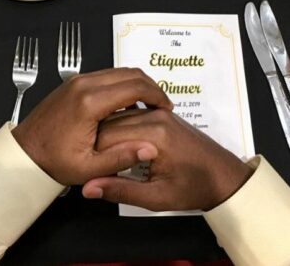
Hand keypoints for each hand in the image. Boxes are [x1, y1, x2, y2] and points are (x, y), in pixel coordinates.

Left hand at [12, 68, 171, 184]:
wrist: (25, 152)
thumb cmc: (53, 160)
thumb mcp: (89, 168)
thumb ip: (121, 158)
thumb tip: (149, 148)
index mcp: (89, 102)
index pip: (134, 86)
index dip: (157, 95)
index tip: (166, 107)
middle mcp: (84, 84)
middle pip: (130, 73)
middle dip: (151, 86)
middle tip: (161, 104)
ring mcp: (78, 81)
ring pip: (119, 71)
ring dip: (138, 84)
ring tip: (148, 104)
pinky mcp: (74, 83)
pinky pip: (106, 76)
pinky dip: (123, 84)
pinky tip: (127, 103)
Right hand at [83, 109, 253, 210]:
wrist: (223, 176)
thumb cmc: (194, 188)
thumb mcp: (157, 198)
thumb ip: (121, 190)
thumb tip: (89, 188)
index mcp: (154, 135)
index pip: (107, 137)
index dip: (94, 155)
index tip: (90, 169)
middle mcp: (155, 117)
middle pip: (111, 123)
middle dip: (98, 144)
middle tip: (94, 163)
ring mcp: (159, 112)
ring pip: (119, 116)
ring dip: (107, 134)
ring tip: (103, 155)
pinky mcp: (161, 114)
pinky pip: (131, 114)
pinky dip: (120, 127)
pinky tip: (118, 142)